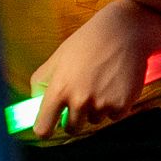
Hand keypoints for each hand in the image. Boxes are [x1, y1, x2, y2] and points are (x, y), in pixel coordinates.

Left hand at [27, 0, 160, 138]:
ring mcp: (102, 103)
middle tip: (82, 99)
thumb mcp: (58, 57)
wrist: (125, 30)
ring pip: (95, 120)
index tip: (48, 126)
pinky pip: (114, 116)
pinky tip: (116, 85)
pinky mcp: (123, 104)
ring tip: (103, 83)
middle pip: (72, 128)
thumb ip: (41, 82)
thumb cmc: (88, 41)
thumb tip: (35, 103)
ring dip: (97, 109)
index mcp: (59, 89)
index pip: (43, 128)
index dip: (45, 129)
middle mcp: (80, 100)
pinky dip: (115, 105)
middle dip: (74, 118)